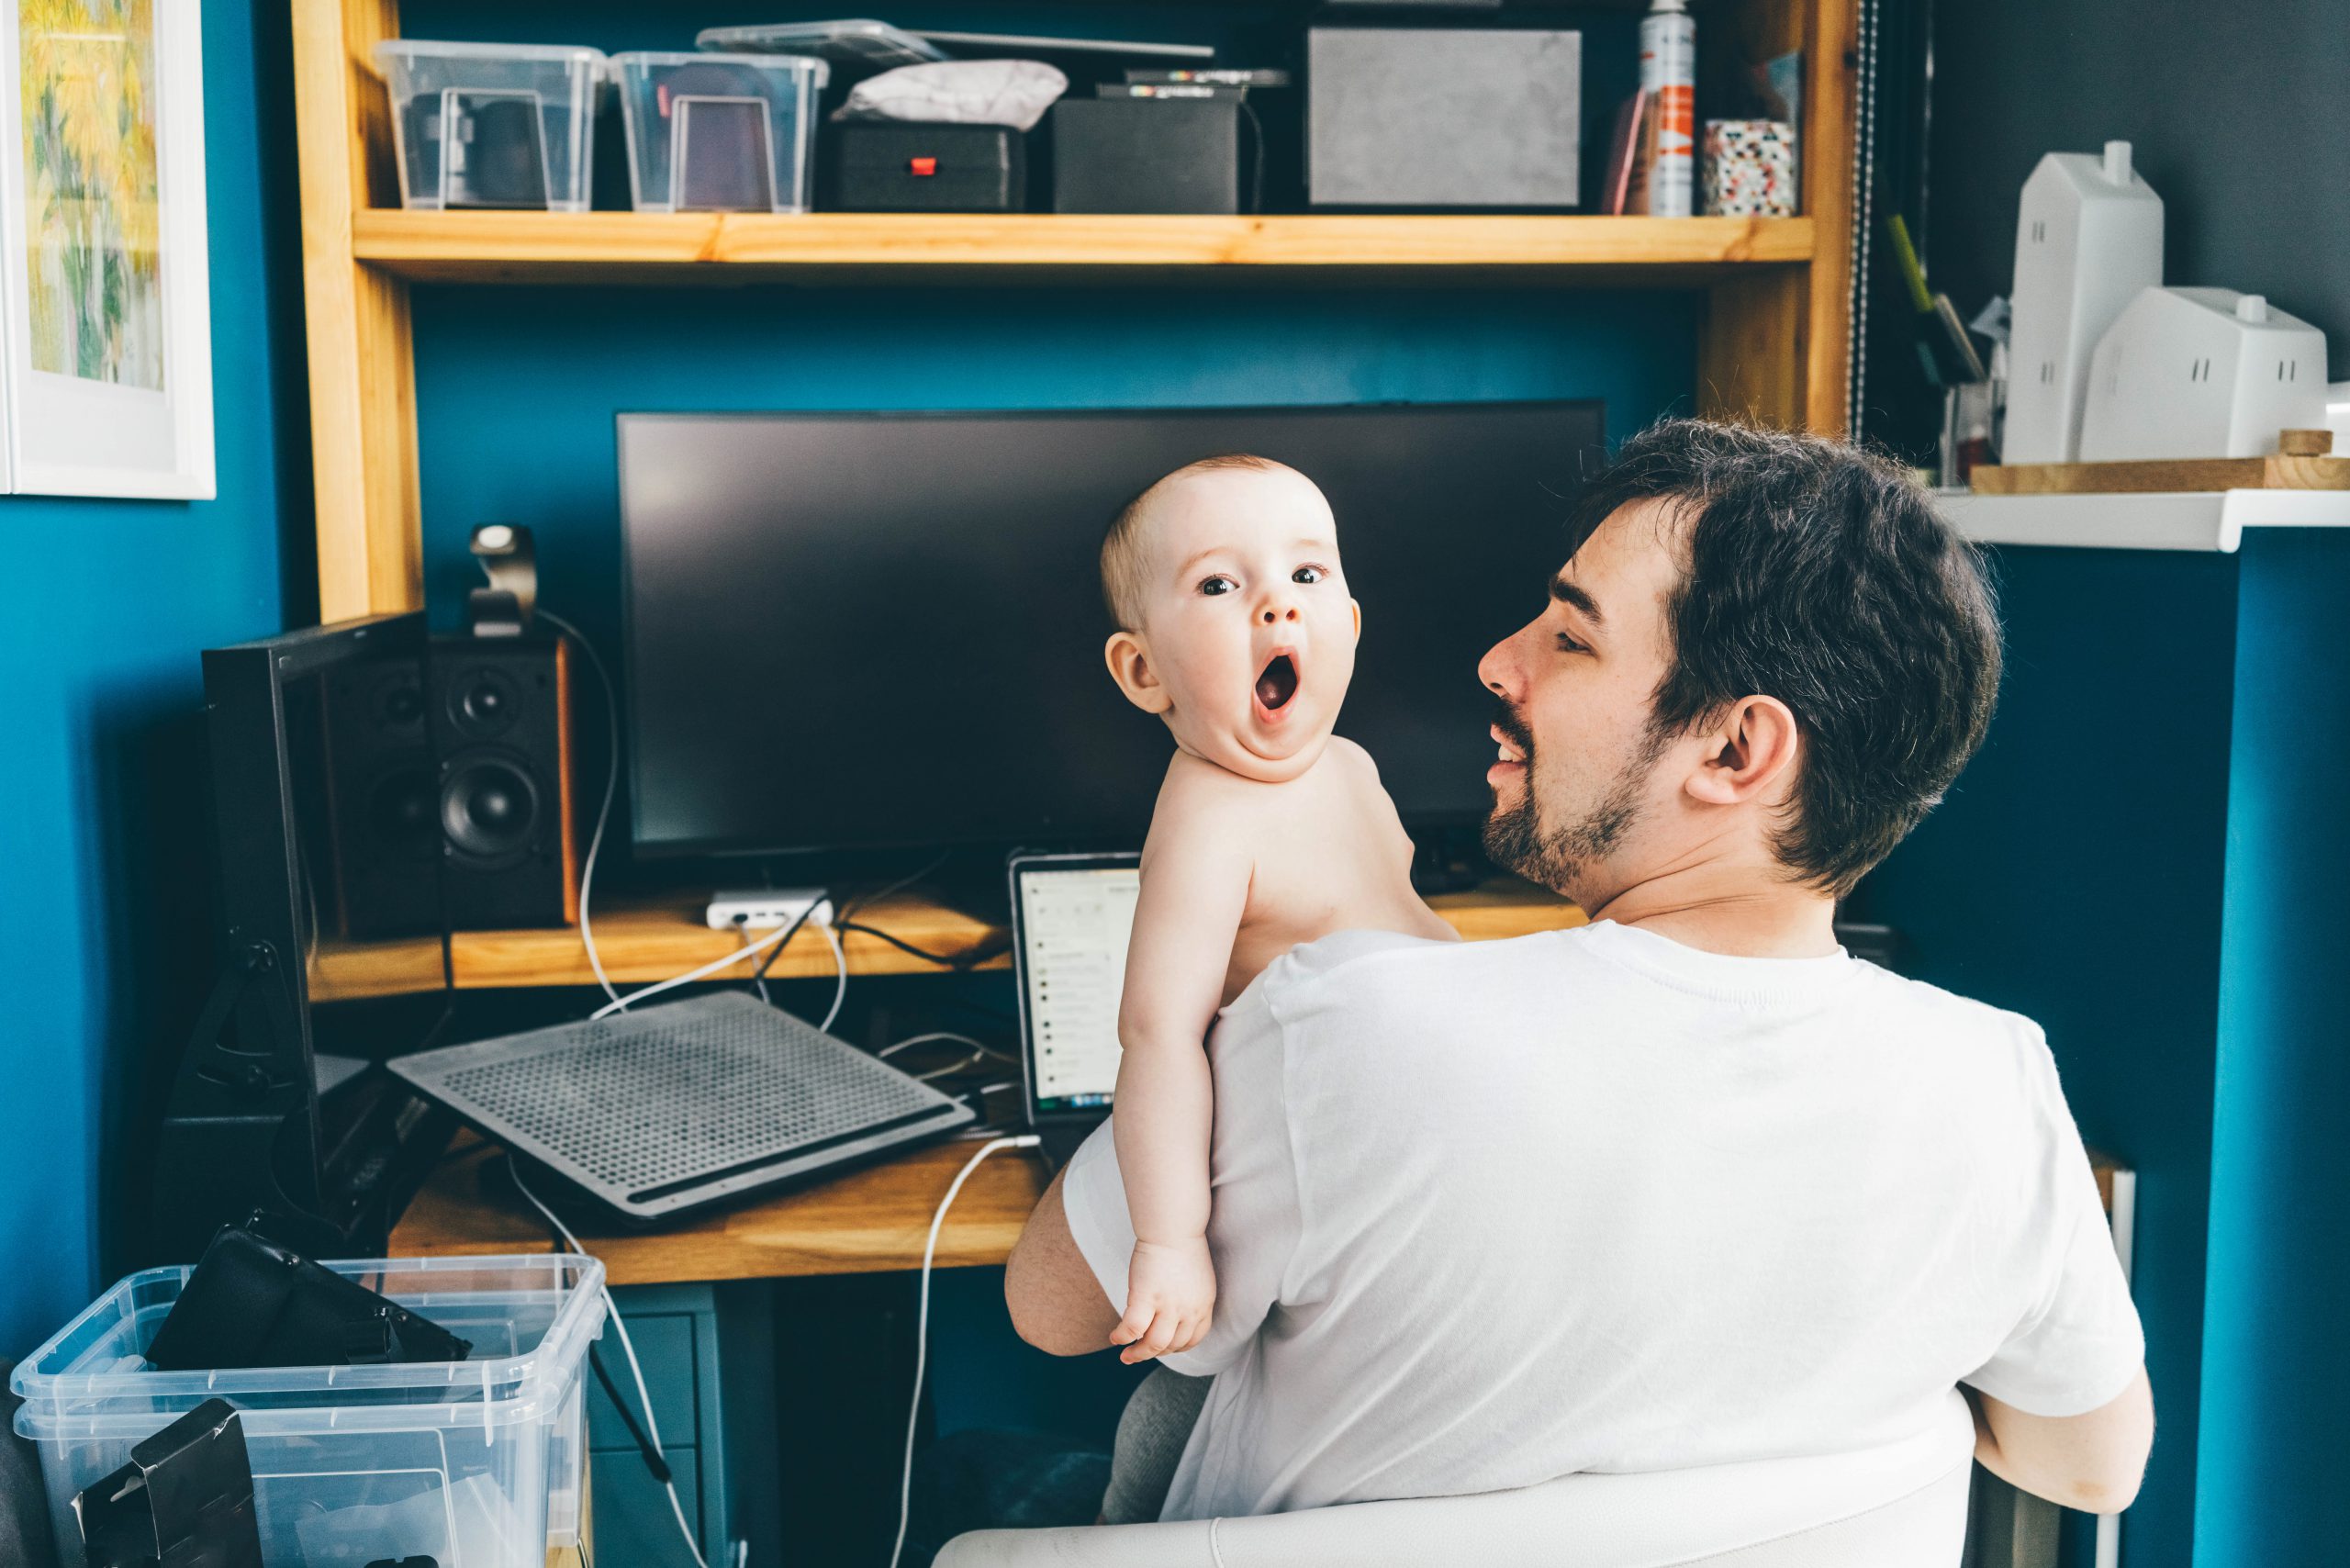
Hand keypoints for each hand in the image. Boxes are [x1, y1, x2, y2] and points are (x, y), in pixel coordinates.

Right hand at [1112, 1237, 1215, 1363]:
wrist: (1172, 1228)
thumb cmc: (1182, 1247)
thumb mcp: (1198, 1280)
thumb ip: (1190, 1300)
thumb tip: (1174, 1315)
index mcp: (1204, 1305)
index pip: (1192, 1339)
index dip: (1176, 1348)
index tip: (1163, 1349)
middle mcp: (1189, 1310)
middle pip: (1173, 1345)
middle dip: (1154, 1354)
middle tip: (1138, 1354)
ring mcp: (1169, 1306)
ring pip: (1154, 1344)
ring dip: (1138, 1354)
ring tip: (1126, 1356)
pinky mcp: (1147, 1298)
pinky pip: (1133, 1328)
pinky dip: (1122, 1337)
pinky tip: (1115, 1337)